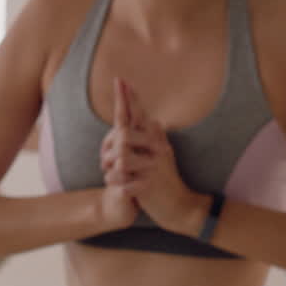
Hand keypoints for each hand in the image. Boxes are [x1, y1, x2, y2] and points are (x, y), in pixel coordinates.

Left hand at [101, 78, 203, 236]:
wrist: (180, 206)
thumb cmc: (164, 178)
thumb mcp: (162, 154)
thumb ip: (153, 138)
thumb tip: (151, 121)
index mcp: (156, 139)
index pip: (139, 115)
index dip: (129, 98)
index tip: (120, 79)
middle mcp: (156, 149)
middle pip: (122, 136)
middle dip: (107, 149)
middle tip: (105, 163)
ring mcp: (153, 167)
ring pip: (119, 160)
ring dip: (110, 171)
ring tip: (117, 178)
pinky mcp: (148, 186)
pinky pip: (120, 182)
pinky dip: (116, 187)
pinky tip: (124, 190)